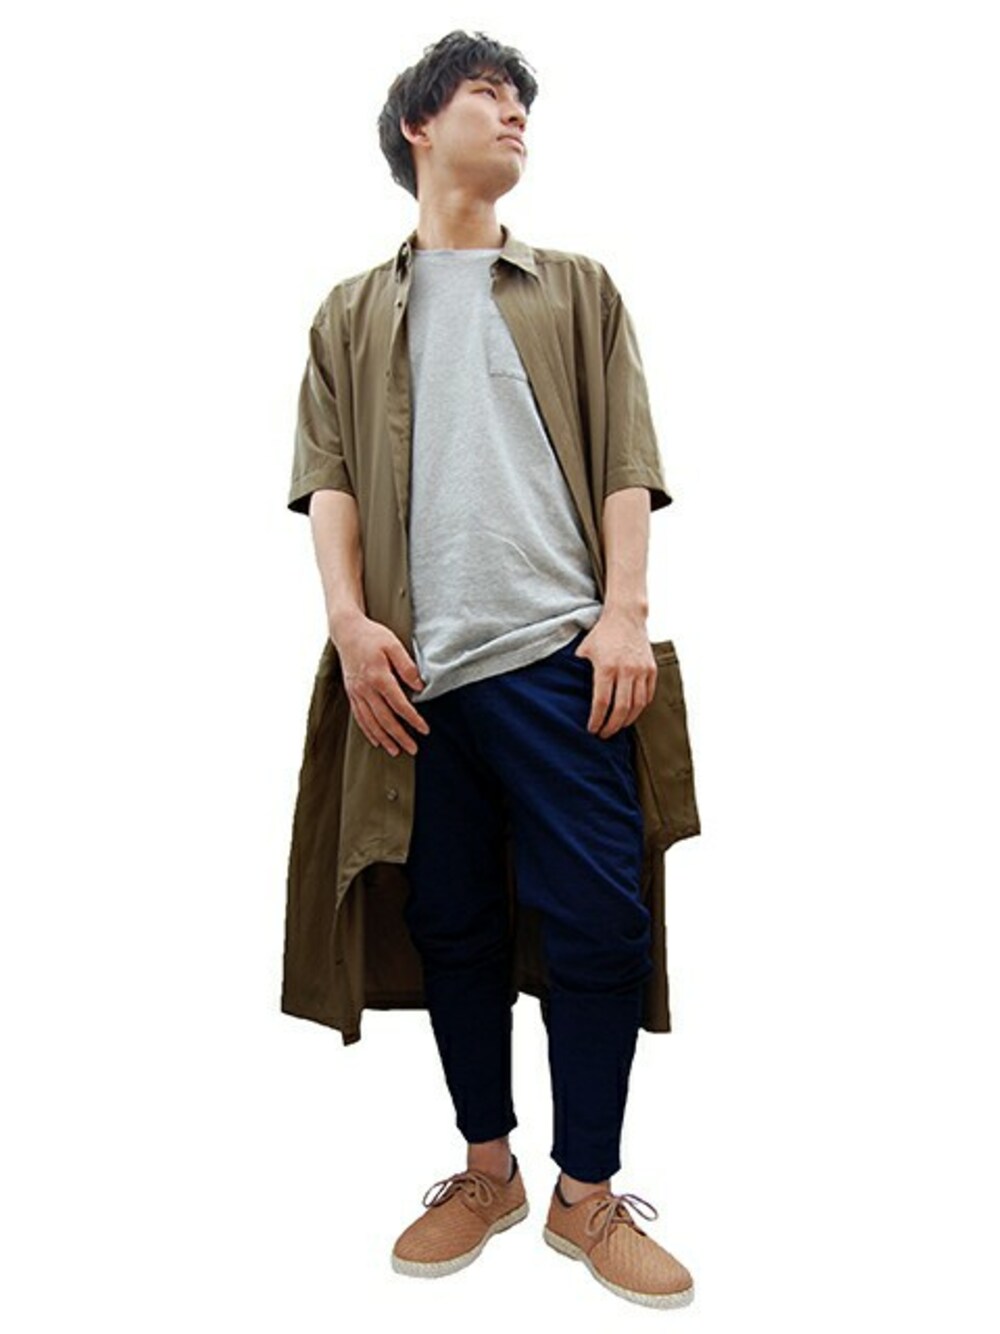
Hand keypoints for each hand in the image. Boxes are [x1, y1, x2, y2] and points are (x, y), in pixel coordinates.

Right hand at [331, 613, 429, 755]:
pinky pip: (359, 717)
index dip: (413, 719)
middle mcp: (365, 688)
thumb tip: (419, 687)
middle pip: (384, 719)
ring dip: (384, 738)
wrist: (346, 631)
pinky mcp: (351, 693)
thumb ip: (407, 666)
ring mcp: (356, 692)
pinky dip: (368, 731)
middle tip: (413, 749)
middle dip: (400, 736)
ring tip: (396, 751)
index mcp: (378, 676)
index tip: (425, 729)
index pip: (399, 704)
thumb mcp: (393, 644)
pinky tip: (377, 740)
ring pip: (370, 722)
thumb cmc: (372, 636)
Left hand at [574, 611, 656, 737]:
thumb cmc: (602, 634)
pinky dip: (639, 709)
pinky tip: (630, 714)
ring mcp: (641, 671)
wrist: (626, 616)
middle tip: (604, 735)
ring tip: (617, 727)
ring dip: (626, 721)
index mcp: (606, 667)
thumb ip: (577, 670)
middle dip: (611, 726)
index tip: (591, 729)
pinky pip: (648, 696)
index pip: (601, 702)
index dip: (597, 720)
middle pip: (621, 709)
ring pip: (637, 706)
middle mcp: (626, 670)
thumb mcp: (584, 650)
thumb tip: (565, 689)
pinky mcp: (651, 669)